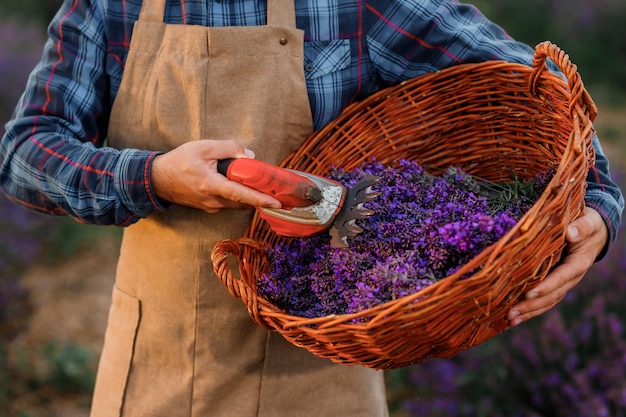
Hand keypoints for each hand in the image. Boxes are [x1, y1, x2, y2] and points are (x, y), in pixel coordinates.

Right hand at [150, 140, 281, 212]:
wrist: (158, 179)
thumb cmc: (179, 161)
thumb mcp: (203, 147)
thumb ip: (228, 148)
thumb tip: (249, 155)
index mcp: (211, 185)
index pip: (240, 194)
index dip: (260, 199)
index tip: (277, 203)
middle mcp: (212, 200)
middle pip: (243, 201)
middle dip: (261, 197)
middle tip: (277, 190)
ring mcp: (211, 207)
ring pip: (237, 204)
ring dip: (250, 196)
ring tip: (262, 186)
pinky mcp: (209, 208)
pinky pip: (229, 203)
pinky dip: (239, 196)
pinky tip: (242, 185)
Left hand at [508, 207, 607, 325]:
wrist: (593, 234)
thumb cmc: (587, 225)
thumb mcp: (588, 223)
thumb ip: (581, 227)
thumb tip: (570, 233)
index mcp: (579, 263)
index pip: (562, 277)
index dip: (547, 286)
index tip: (529, 293)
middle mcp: (571, 277)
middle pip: (551, 295)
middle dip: (531, 305)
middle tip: (511, 313)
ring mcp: (563, 283)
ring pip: (546, 301)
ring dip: (528, 312)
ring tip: (509, 319)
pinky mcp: (555, 284)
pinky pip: (543, 300)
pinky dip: (529, 310)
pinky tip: (514, 317)